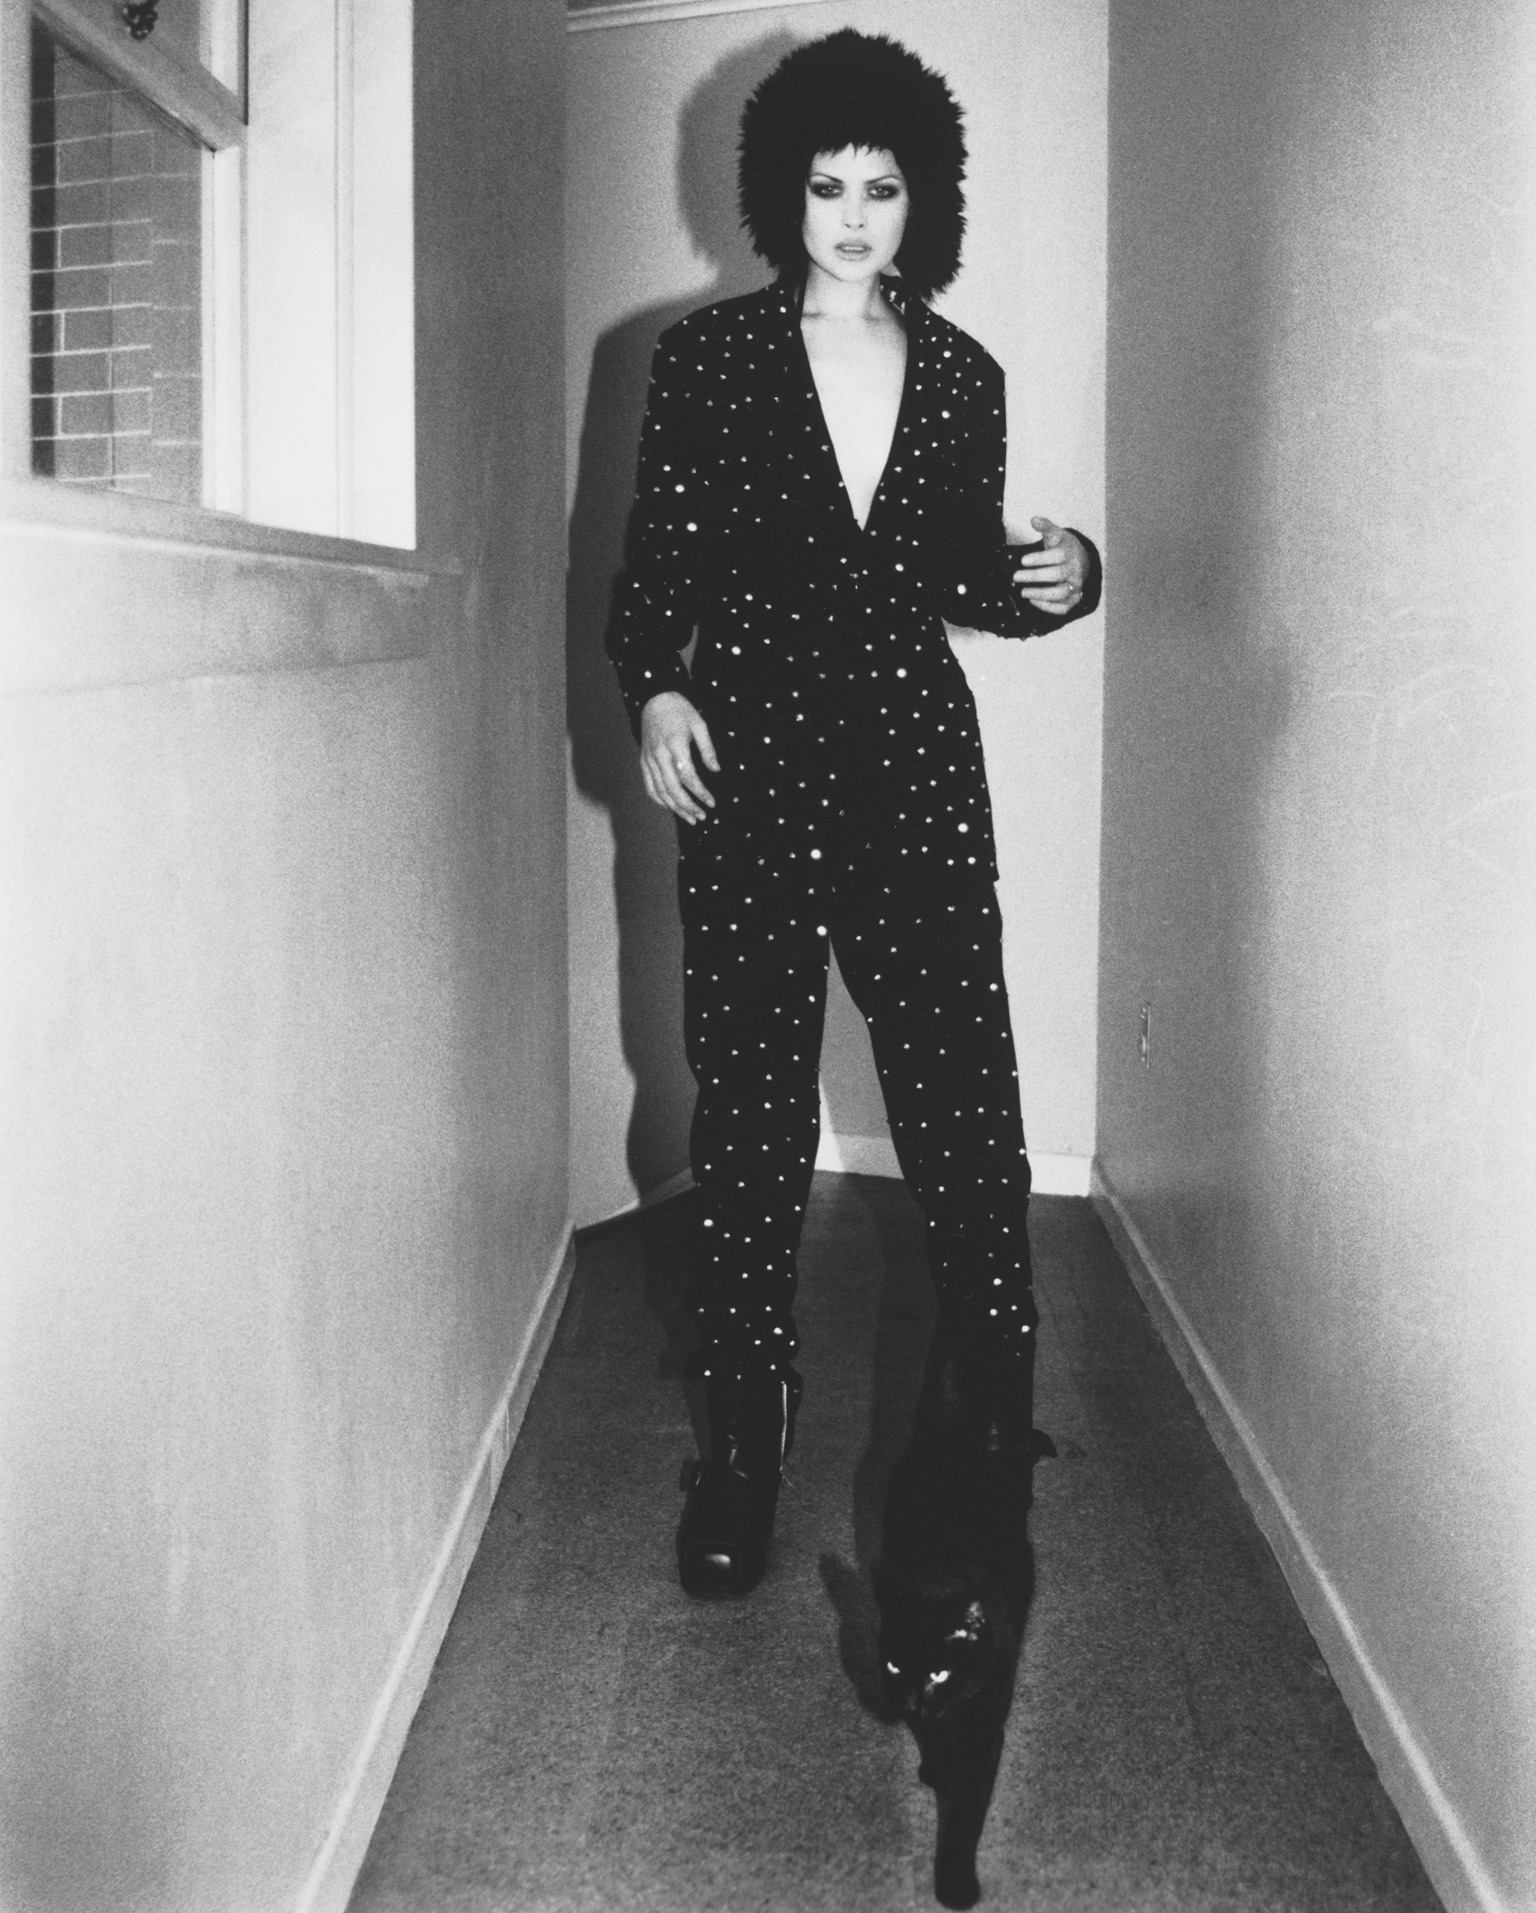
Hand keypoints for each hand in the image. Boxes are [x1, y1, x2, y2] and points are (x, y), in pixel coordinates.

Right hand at [639, 691, 718, 823]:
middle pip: (673, 788)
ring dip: (675, 808)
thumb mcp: (699, 724)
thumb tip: (716, 770)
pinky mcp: (643, 761)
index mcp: (675, 744)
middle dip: (688, 806)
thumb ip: (708, 749)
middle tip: (702, 816)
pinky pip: (649, 785)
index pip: (688, 776)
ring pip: (660, 791)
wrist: (654, 699)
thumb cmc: (680, 710)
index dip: (700, 792)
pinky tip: (670, 807)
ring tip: (690, 818)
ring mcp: (649, 759)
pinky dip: (659, 799)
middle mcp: (659, 755)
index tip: (711, 802)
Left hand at [1011, 516, 1087, 615]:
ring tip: (1022, 592)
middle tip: (1016, 576)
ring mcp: (1075, 586)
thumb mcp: (1056, 534)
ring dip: (1041, 594)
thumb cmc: (1064, 546)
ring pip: (1061, 594)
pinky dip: (1048, 607)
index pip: (1057, 555)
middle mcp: (1075, 570)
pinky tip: (1033, 600)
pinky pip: (1063, 608)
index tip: (1022, 560)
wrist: (1081, 560)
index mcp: (1070, 552)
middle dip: (1035, 576)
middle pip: (1057, 575)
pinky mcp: (1074, 599)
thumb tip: (1034, 519)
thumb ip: (1045, 526)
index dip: (1040, 559)